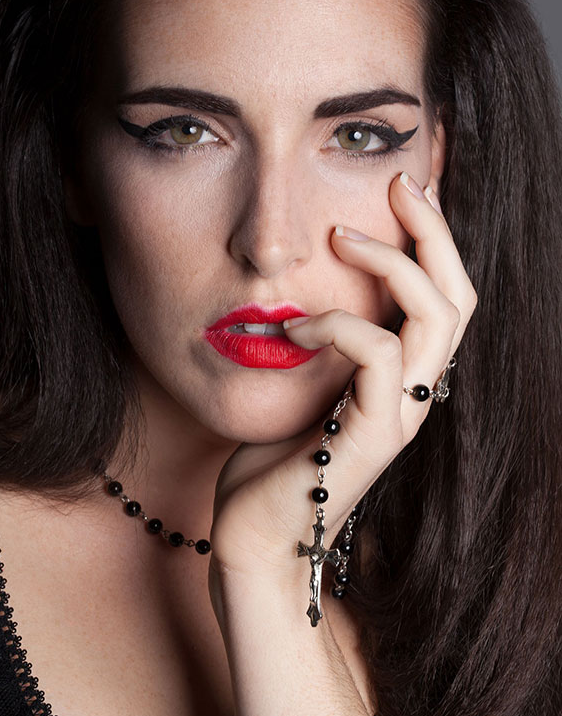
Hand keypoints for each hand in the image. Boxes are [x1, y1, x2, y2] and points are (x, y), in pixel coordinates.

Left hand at [209, 172, 477, 598]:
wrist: (256, 533)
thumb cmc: (272, 457)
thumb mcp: (304, 381)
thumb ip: (324, 339)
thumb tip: (310, 283)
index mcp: (404, 376)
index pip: (445, 296)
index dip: (434, 239)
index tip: (402, 188)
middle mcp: (416, 392)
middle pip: (459, 295)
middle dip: (434, 231)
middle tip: (399, 183)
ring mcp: (402, 415)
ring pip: (437, 315)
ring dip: (392, 262)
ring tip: (342, 236)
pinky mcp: (375, 435)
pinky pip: (377, 353)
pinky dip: (337, 323)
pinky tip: (296, 327)